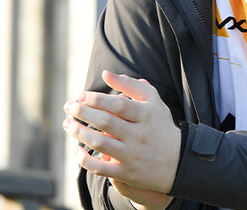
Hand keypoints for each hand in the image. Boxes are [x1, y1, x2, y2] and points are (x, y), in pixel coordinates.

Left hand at [64, 71, 180, 198]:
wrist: (178, 161)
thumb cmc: (159, 125)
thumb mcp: (152, 101)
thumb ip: (130, 85)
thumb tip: (105, 73)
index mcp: (146, 115)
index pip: (118, 104)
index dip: (96, 99)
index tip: (80, 95)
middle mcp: (139, 135)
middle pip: (106, 122)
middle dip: (82, 112)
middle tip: (68, 106)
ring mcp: (132, 155)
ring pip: (100, 143)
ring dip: (79, 132)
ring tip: (68, 123)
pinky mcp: (126, 173)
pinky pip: (99, 168)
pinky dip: (84, 159)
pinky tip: (76, 149)